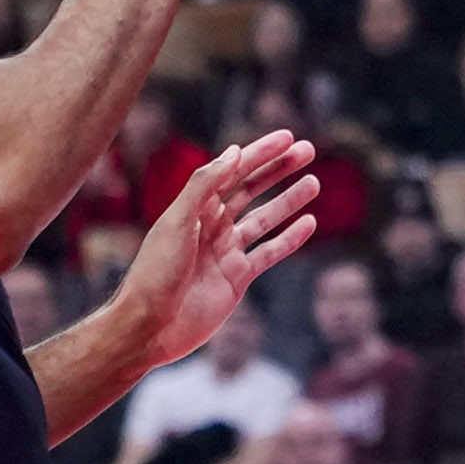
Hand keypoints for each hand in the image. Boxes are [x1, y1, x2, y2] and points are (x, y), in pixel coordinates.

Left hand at [102, 131, 324, 380]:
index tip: (288, 137)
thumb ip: (204, 184)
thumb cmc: (156, 272)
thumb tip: (235, 151)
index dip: (260, 152)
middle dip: (279, 170)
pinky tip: (309, 224)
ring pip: (265, 219)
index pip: (233, 170)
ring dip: (289, 201)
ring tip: (314, 184)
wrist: (150, 326)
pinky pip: (269, 253)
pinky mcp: (237, 278)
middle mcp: (212, 225)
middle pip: (252, 189)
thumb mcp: (177, 221)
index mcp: (194, 207)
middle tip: (308, 151)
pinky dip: (290, 239)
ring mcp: (226, 251)